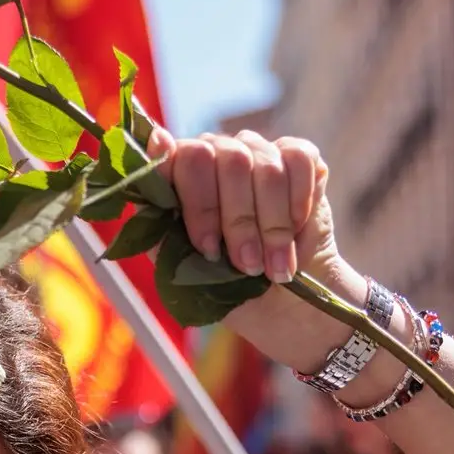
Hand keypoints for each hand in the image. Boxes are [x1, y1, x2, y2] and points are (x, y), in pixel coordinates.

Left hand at [148, 127, 368, 373]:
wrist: (279, 304)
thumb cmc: (223, 283)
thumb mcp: (181, 262)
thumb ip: (157, 213)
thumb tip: (154, 149)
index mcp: (180, 172)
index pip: (182, 157)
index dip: (198, 204)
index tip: (207, 248)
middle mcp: (216, 152)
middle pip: (229, 158)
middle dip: (239, 221)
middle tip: (247, 265)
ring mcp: (257, 150)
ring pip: (266, 167)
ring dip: (272, 226)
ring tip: (274, 266)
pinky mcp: (297, 156)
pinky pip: (299, 162)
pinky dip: (298, 202)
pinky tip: (296, 229)